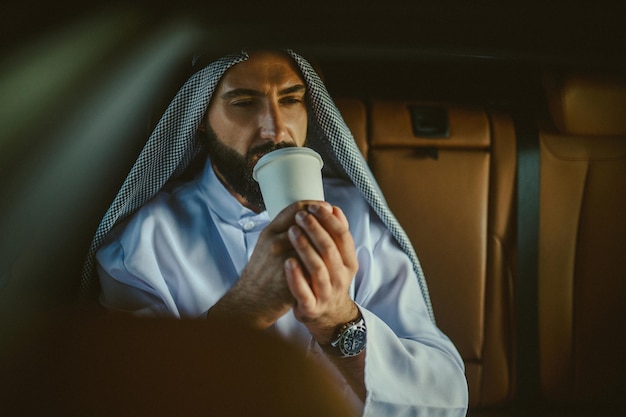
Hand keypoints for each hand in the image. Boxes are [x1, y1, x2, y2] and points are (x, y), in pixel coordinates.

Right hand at [209, 201, 331, 327]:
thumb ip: (285, 228)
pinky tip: (331, 259)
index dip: (314, 206)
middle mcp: (275, 243)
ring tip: (336, 242)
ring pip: (315, 244)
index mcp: (270, 232)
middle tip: (336, 224)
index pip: (296, 209)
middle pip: (309, 224)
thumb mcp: (267, 244)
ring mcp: (283, 261)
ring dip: (328, 240)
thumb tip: (308, 213)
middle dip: (326, 222)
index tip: (326, 207)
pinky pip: (314, 267)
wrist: (251, 302)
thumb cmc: (262, 272)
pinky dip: (324, 261)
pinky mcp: (291, 279)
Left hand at [284, 203, 359, 343]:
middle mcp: (341, 278)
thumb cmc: (327, 278)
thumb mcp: (338, 258)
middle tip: (301, 216)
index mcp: (349, 263)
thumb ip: (336, 234)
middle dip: (315, 229)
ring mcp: (326, 293)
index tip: (315, 206)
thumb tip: (334, 208)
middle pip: (330, 250)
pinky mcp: (311, 307)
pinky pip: (303, 292)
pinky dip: (296, 277)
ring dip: (305, 248)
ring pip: (318, 269)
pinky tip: (287, 262)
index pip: (343, 236)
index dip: (329, 220)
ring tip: (293, 231)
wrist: (324, 314)